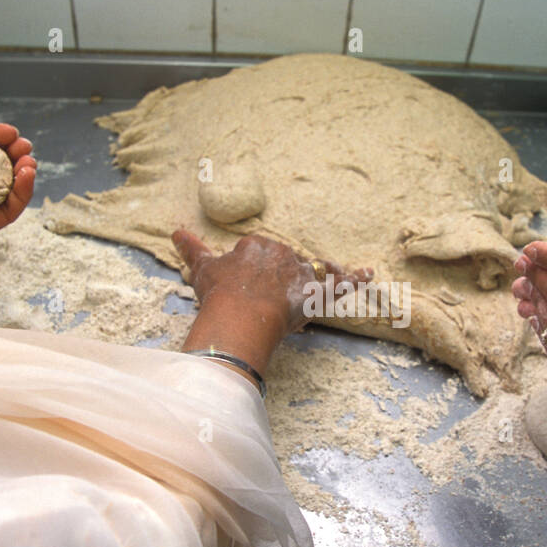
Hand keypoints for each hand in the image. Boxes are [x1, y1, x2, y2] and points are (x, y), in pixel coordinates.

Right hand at [172, 231, 370, 334]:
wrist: (239, 314)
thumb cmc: (220, 293)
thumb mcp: (203, 270)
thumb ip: (192, 250)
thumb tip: (176, 231)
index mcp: (256, 246)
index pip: (261, 254)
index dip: (257, 272)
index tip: (251, 286)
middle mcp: (282, 254)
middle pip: (289, 263)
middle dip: (286, 276)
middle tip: (278, 297)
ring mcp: (301, 272)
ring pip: (316, 270)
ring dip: (325, 272)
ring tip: (333, 274)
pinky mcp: (318, 292)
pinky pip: (341, 284)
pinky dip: (357, 279)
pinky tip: (370, 274)